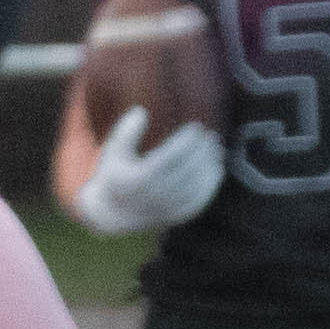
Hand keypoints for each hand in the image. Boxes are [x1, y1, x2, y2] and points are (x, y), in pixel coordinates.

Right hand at [68, 106, 223, 238]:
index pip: (169, 157)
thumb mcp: (113, 153)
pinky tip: (216, 168)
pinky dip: (211, 184)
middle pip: (185, 170)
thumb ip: (126, 132)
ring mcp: (165, 208)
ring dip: (209, 165)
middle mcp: (151, 196)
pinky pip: (199, 200)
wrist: (114, 214)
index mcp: (136, 179)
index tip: (196, 127)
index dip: (186, 141)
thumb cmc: (116, 175)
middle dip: (201, 151)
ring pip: (194, 185)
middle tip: (210, 135)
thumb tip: (141, 112)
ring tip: (216, 148)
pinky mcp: (176, 216)